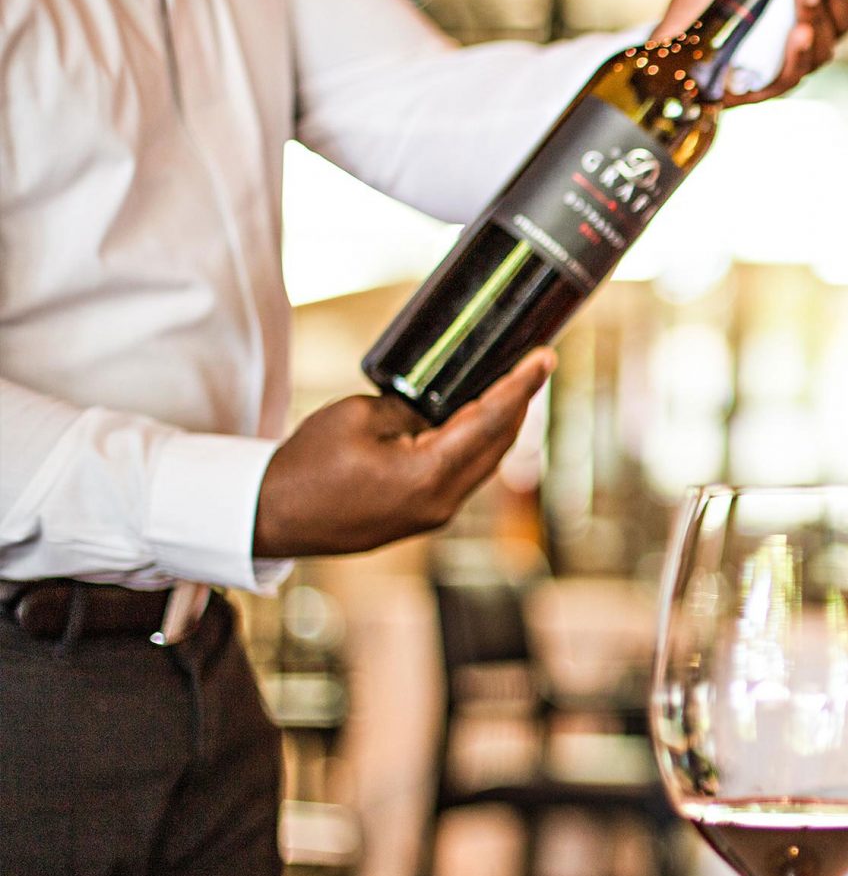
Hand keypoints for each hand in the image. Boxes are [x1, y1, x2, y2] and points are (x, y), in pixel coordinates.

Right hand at [253, 349, 554, 557]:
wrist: (273, 515)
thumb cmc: (308, 464)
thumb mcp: (361, 416)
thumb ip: (412, 407)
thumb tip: (440, 404)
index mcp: (429, 475)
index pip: (491, 421)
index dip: (521, 386)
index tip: (546, 358)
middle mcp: (443, 501)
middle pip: (499, 443)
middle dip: (519, 402)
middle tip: (534, 364)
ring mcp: (436, 514)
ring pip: (486, 461)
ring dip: (502, 424)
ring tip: (514, 386)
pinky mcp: (424, 516)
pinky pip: (465, 474)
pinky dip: (479, 444)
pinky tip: (482, 420)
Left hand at [650, 0, 847, 104]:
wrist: (666, 47)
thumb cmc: (707, 6)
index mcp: (811, 3)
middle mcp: (812, 33)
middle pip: (845, 11)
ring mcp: (794, 61)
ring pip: (826, 41)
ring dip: (818, 11)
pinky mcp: (770, 85)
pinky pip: (795, 71)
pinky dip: (800, 51)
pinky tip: (799, 32)